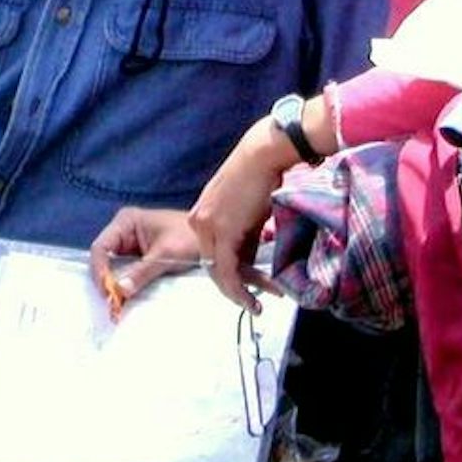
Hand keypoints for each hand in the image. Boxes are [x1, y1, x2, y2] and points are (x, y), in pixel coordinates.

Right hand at [88, 207, 200, 313]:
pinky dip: (125, 285)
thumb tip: (120, 290)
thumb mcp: (166, 255)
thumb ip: (141, 272)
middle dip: (106, 280)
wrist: (213, 239)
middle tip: (111, 303)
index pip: (101, 247)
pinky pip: (125, 272)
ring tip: (117, 304)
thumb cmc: (191, 237)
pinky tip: (127, 297)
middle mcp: (123, 231)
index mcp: (126, 221)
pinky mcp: (139, 257)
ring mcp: (130, 244)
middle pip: (104, 258)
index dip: (99, 270)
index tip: (107, 291)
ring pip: (113, 268)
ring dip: (115, 284)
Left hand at [189, 116, 297, 311]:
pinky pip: (227, 270)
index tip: (244, 286)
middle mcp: (197, 221)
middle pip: (212, 264)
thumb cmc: (261, 177)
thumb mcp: (247, 212)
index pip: (210, 253)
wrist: (264, 156)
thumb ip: (243, 236)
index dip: (227, 273)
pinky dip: (238, 289)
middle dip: (232, 285)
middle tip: (250, 301)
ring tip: (254, 306)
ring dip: (237, 292)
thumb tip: (249, 258)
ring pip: (218, 271)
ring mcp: (207, 226)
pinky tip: (251, 300)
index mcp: (201, 214)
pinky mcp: (222, 232)